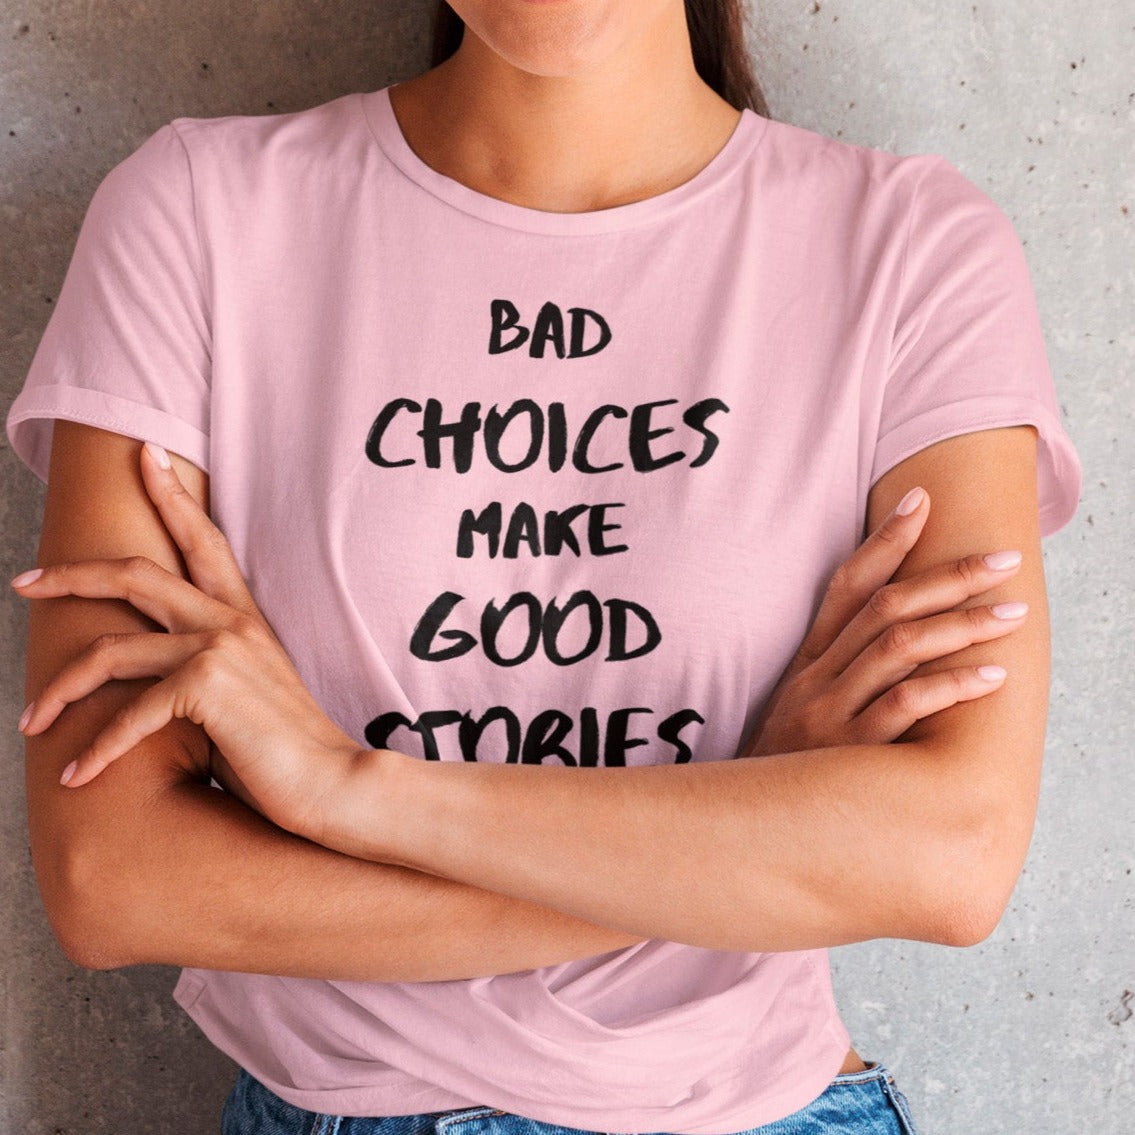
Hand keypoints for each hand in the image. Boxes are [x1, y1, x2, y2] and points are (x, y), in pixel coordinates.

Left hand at [12, 441, 365, 838]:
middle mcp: (230, 622)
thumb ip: (206, 673)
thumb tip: (152, 684)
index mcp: (243, 618)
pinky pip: (129, 714)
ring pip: (110, 650)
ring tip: (32, 722)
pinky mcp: (207, 687)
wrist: (334, 782)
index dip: (171, 495)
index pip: (204, 541)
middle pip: (135, 573)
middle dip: (70, 575)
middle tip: (25, 583)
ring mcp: (219, 649)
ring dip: (60, 688)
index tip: (144, 455)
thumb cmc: (288, 750)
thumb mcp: (246, 695)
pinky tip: (78, 777)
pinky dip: (97, 750)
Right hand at [745, 486, 1027, 756]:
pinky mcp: (849, 752)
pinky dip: (950, 686)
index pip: (846, 585)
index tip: (921, 501)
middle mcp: (817, 678)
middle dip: (947, 576)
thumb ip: (836, 678)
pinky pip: (904, 707)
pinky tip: (990, 676)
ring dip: (960, 625)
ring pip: (899, 647)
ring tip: (1011, 613)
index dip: (884, 541)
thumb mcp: (796, 715)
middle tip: (1003, 560)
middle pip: (885, 607)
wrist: (740, 831)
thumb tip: (895, 641)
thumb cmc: (786, 771)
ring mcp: (830, 712)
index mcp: (807, 662)